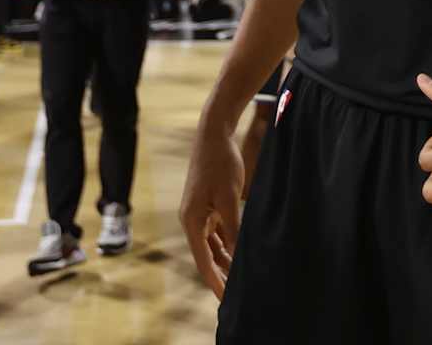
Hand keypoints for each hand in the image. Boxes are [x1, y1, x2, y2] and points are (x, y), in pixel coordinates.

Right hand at [180, 113, 245, 299]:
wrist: (215, 134)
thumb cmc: (220, 164)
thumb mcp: (229, 198)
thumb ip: (234, 229)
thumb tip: (239, 255)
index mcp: (191, 221)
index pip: (202, 260)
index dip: (214, 280)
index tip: (225, 299)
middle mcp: (192, 220)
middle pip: (206, 255)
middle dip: (220, 273)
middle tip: (236, 293)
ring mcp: (200, 212)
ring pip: (212, 244)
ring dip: (225, 260)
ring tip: (240, 277)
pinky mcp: (208, 204)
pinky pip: (217, 231)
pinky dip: (227, 243)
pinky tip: (239, 253)